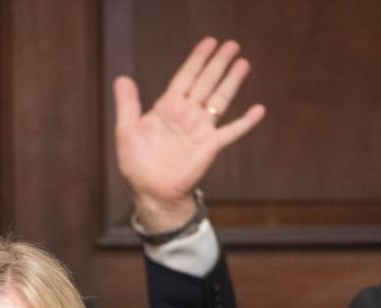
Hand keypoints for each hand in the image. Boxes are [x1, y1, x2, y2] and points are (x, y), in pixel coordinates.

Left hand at [114, 37, 264, 230]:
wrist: (152, 191)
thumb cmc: (138, 164)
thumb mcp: (127, 131)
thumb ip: (127, 105)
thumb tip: (122, 78)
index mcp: (167, 108)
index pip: (185, 77)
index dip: (197, 60)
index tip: (209, 42)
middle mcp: (187, 114)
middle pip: (206, 82)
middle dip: (218, 64)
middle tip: (232, 44)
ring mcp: (200, 129)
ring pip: (220, 100)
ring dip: (231, 82)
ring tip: (243, 63)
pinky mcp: (210, 146)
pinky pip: (231, 131)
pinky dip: (245, 122)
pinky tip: (258, 109)